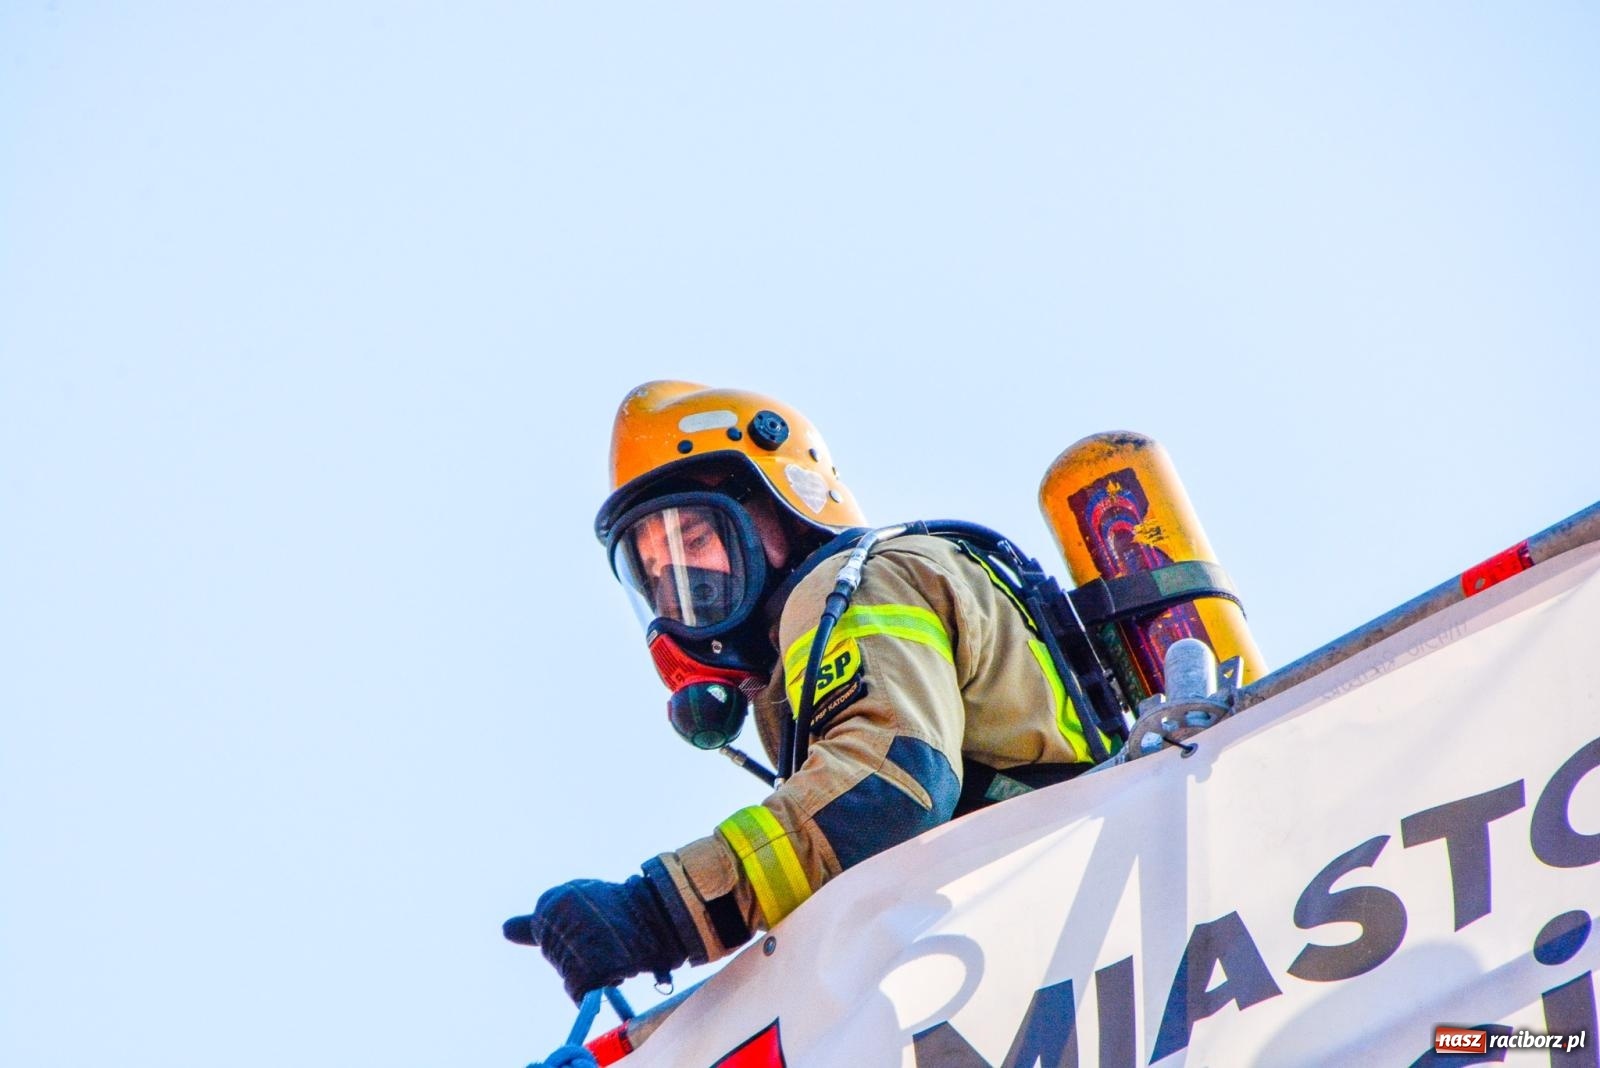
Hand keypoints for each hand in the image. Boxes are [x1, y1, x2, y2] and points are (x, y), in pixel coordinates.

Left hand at [503, 875, 687, 1001]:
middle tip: (605, 938)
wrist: (661, 914)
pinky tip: (611, 969)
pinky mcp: (590, 967)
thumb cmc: (620, 909)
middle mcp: (561, 916)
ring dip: (590, 969)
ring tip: (613, 949)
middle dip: (578, 954)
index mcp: (554, 898)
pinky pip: (580, 990)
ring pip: (569, 973)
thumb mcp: (575, 905)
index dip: (569, 935)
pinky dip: (593, 988)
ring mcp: (576, 942)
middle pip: (556, 955)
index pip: (544, 933)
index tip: (590, 926)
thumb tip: (503, 929)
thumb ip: (534, 923)